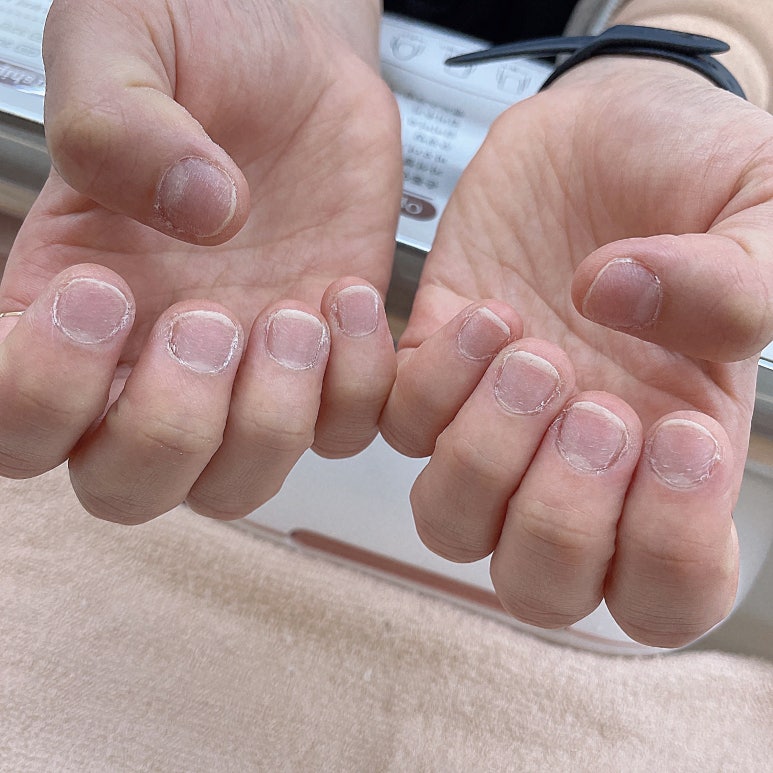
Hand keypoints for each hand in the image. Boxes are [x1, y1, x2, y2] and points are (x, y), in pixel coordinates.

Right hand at [0, 0, 401, 521]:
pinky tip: (348, 294)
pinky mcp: (329, 364)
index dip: (41, 393)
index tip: (100, 291)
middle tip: (206, 318)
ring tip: (294, 311)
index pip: (16, 423)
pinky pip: (340, 433)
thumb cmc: (200, 41)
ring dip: (267, 424)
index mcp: (68, 306)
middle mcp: (150, 363)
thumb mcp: (124, 39)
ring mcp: (245, 375)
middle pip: (126, 487)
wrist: (301, 56)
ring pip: (234, 485)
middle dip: (169, 428)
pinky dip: (353, 387)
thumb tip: (198, 215)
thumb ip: (114, 121)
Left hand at [381, 57, 772, 646]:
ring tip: (533, 353)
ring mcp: (497, 420)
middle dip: (559, 516)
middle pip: (539, 586)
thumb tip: (624, 300)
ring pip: (450, 523)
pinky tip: (486, 312)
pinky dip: (431, 383)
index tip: (679, 435)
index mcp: (676, 456)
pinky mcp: (434, 364)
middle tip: (596, 406)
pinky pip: (398, 424)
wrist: (601, 123)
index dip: (670, 553)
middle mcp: (578, 461)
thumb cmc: (692, 170)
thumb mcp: (760, 206)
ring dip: (483, 458)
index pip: (668, 594)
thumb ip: (739, 281)